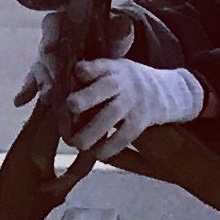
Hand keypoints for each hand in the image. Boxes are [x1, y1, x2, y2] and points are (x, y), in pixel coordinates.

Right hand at [12, 2, 129, 107]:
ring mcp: (46, 59)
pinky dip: (27, 92)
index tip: (51, 48)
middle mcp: (52, 39)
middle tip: (53, 81)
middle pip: (44, 50)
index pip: (52, 24)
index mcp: (67, 22)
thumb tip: (122, 27)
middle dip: (48, 67)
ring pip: (38, 68)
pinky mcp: (44, 76)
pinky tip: (20, 102)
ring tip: (49, 97)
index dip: (49, 35)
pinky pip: (32, 83)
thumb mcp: (118, 35)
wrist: (107, 56)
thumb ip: (120, 30)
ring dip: (42, 83)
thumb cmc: (111, 41)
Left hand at [65, 55, 205, 158]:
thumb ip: (90, 78)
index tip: (73, 74)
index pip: (95, 66)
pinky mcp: (141, 120)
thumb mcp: (113, 71)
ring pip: (109, 116)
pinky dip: (108, 148)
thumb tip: (50, 92)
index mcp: (110, 69)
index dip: (84, 70)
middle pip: (103, 88)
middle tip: (69, 109)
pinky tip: (97, 153)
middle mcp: (122, 83)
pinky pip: (123, 137)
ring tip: (76, 143)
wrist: (169, 92)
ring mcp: (132, 102)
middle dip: (83, 99)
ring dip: (89, 133)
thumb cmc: (127, 85)